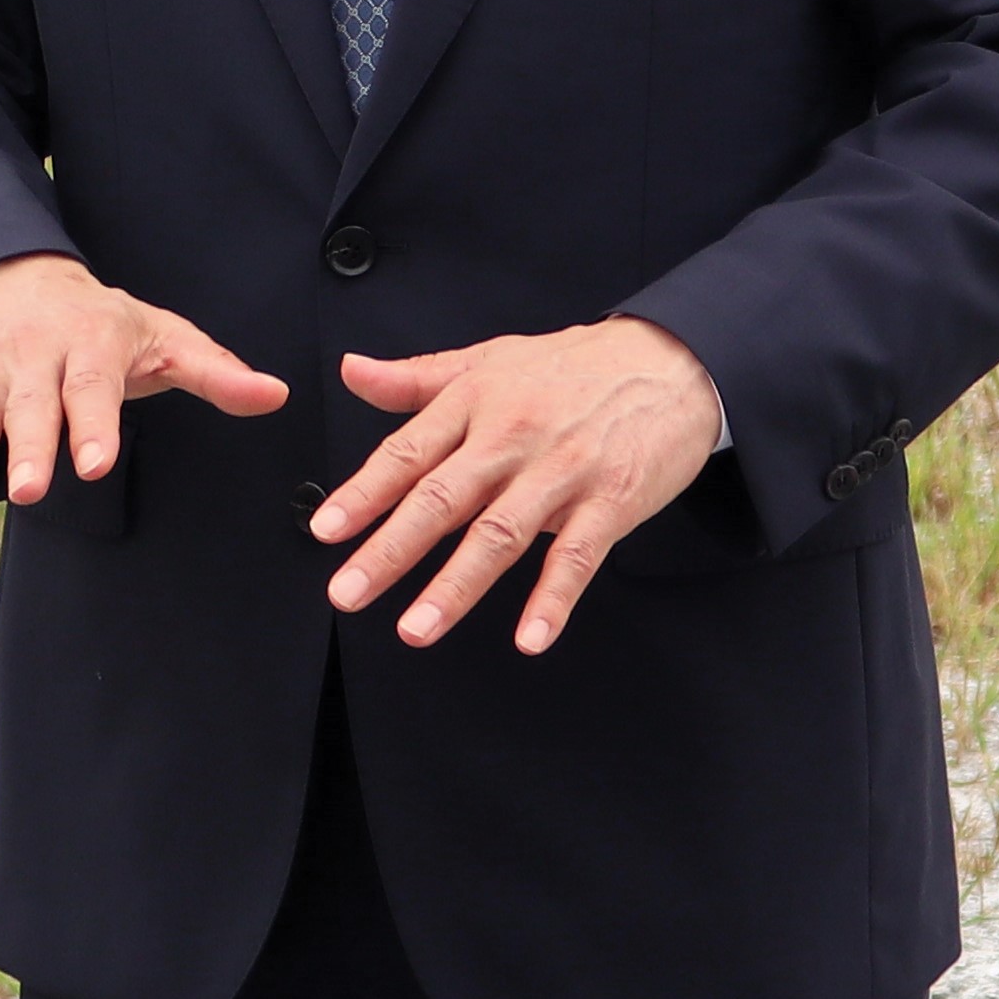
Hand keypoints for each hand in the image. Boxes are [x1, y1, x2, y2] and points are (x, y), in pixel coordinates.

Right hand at [0, 252, 285, 523]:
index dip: (93, 425)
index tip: (95, 466)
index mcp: (85, 341)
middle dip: (23, 449)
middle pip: (25, 408)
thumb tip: (276, 395)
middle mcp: (26, 358)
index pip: (90, 385)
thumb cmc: (104, 322)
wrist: (14, 278)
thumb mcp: (162, 334)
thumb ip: (214, 370)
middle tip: (24, 494)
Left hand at [307, 319, 722, 653]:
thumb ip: (417, 377)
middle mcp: (513, 435)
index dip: (364, 493)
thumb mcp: (490, 359)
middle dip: (391, 549)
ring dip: (458, 585)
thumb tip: (351, 372)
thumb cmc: (572, 367)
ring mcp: (563, 470)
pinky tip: (530, 638)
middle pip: (443, 497)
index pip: (409, 451)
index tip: (325, 531)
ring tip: (417, 628)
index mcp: (477, 400)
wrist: (672, 362)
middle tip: (347, 593)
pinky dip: (553, 598)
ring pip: (501, 533)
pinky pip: (578, 556)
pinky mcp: (611, 500)